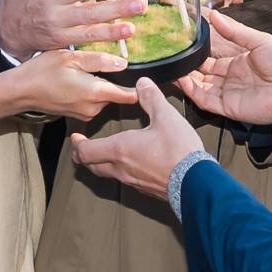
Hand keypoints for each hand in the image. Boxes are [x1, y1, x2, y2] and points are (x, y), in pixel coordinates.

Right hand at [0, 48, 138, 124]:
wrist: (21, 92)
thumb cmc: (42, 71)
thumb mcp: (70, 57)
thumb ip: (99, 60)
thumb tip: (123, 63)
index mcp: (95, 92)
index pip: (129, 95)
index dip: (140, 87)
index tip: (149, 78)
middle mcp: (94, 107)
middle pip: (117, 94)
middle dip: (117, 81)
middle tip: (111, 63)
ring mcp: (86, 113)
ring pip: (105, 97)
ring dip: (103, 85)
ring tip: (91, 70)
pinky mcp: (79, 114)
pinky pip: (94, 101)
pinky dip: (92, 91)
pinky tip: (80, 79)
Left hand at [70, 78, 203, 201]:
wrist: (196, 182)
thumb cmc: (178, 150)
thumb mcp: (166, 117)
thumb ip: (151, 98)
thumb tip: (142, 83)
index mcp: (120, 149)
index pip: (85, 151)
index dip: (77, 144)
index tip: (75, 136)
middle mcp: (120, 168)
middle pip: (91, 165)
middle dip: (84, 155)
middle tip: (83, 145)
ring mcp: (131, 181)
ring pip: (106, 173)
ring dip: (100, 163)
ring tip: (103, 152)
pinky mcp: (144, 189)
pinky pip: (123, 179)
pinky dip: (117, 170)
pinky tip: (129, 162)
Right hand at [175, 10, 271, 129]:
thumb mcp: (258, 40)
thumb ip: (234, 30)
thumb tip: (214, 15)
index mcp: (239, 58)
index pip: (212, 50)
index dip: (197, 44)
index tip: (181, 36)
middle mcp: (231, 74)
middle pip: (203, 67)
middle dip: (186, 60)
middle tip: (169, 51)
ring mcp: (228, 91)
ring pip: (200, 84)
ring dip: (186, 76)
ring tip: (170, 65)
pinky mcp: (228, 106)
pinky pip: (205, 100)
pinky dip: (192, 91)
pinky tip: (182, 81)